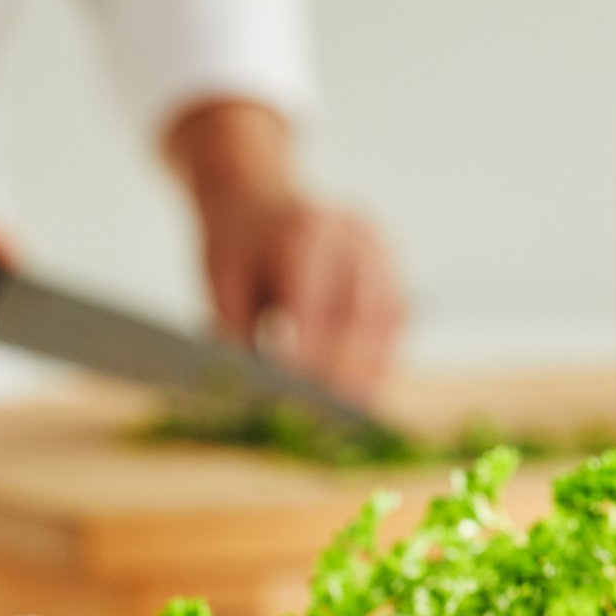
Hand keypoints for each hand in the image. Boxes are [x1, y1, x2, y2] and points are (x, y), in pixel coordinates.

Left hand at [169, 99, 403, 399]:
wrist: (259, 194)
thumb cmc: (237, 242)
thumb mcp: (220, 282)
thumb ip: (238, 330)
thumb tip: (257, 389)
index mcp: (305, 230)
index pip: (313, 304)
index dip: (308, 356)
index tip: (295, 400)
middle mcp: (353, 235)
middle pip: (358, 315)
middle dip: (342, 373)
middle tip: (325, 421)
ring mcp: (380, 249)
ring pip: (386, 322)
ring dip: (370, 372)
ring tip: (348, 418)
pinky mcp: (392, 267)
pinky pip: (395, 321)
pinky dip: (381, 359)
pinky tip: (363, 393)